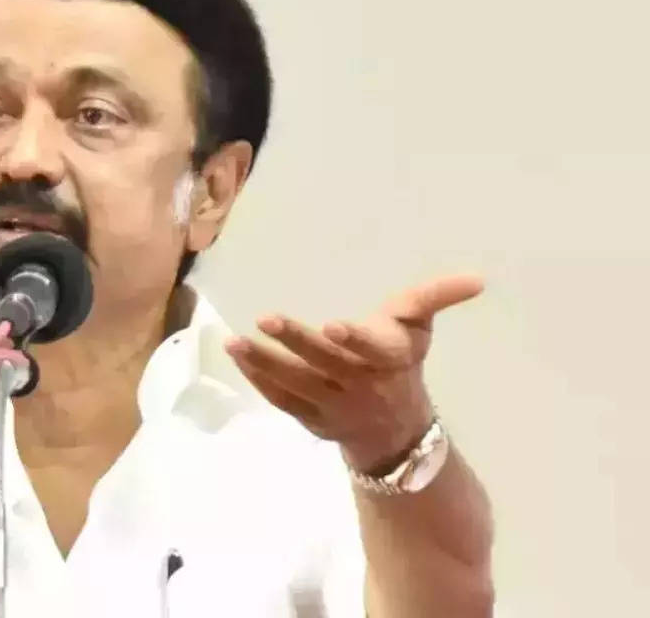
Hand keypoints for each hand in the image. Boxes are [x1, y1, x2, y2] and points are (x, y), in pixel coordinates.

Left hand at [223, 274, 483, 472]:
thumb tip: (476, 279)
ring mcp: (333, 406)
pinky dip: (259, 380)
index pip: (374, 349)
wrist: (396, 431)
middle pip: (326, 365)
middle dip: (297, 343)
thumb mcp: (420, 329)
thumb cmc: (401, 363)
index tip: (333, 324)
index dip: (357, 339)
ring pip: (296, 386)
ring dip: (265, 363)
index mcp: (390, 360)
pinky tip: (238, 357)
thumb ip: (436, 298)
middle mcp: (361, 386)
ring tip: (234, 341)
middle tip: (265, 318)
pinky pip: (282, 401)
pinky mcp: (311, 419)